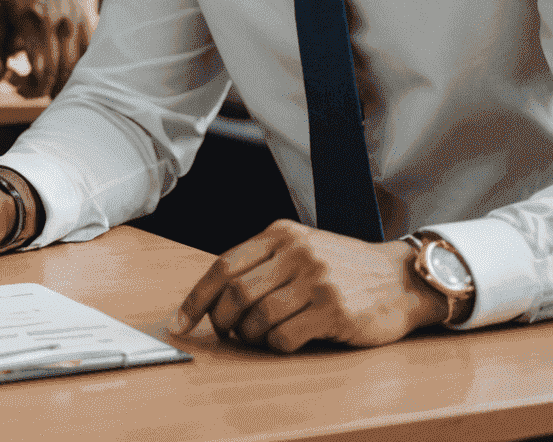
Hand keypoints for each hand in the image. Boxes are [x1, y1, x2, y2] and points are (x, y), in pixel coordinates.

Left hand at [0, 0, 93, 97]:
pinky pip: (87, 57)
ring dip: (58, 82)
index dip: (29, 90)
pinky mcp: (86, 22)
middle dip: (40, 89)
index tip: (14, 83)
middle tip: (22, 80)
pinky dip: (74, 69)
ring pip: (76, 70)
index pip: (42, 74)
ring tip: (39, 75)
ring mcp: (75, 24)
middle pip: (60, 76)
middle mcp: (58, 24)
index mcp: (31, 21)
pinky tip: (57, 65)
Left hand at [169, 220, 449, 352]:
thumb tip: (216, 296)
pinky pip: (285, 336)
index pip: (223, 266)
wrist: (400, 279)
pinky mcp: (334, 310)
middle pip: (236, 292)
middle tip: (224, 333)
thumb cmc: (344, 268)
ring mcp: (315, 281)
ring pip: (257, 316)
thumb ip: (264, 263)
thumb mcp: (302, 249)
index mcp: (280, 235)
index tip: (180, 321)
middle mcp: (295, 253)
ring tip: (255, 338)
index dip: (197, 297)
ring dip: (249, 336)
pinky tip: (283, 342)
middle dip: (220, 320)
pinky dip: (275, 345)